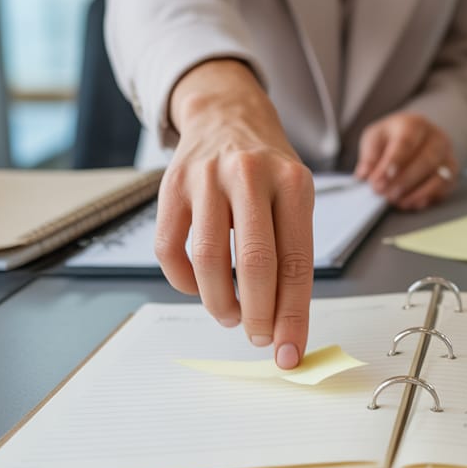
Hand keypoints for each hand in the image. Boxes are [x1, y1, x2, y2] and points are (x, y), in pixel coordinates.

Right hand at [157, 59, 314, 369]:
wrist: (227, 115)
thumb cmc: (269, 171)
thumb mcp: (296, 197)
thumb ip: (291, 253)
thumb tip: (284, 324)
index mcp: (293, 183)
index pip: (296, 261)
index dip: (293, 314)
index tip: (290, 352)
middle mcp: (250, 176)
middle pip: (254, 263)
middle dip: (257, 314)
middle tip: (259, 339)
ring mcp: (206, 179)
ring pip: (207, 260)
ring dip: (219, 302)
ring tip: (230, 316)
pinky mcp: (170, 187)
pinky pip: (170, 250)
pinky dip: (184, 281)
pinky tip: (199, 288)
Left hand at [354, 113, 457, 209]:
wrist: (414, 139)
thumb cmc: (392, 139)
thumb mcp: (375, 139)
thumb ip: (369, 156)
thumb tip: (365, 174)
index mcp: (414, 124)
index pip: (407, 141)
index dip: (394, 162)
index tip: (380, 179)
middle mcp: (436, 137)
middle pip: (427, 159)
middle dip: (403, 180)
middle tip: (383, 193)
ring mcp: (447, 155)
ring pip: (439, 175)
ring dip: (416, 192)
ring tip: (395, 200)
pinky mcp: (451, 173)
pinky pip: (444, 188)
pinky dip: (426, 198)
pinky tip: (410, 203)